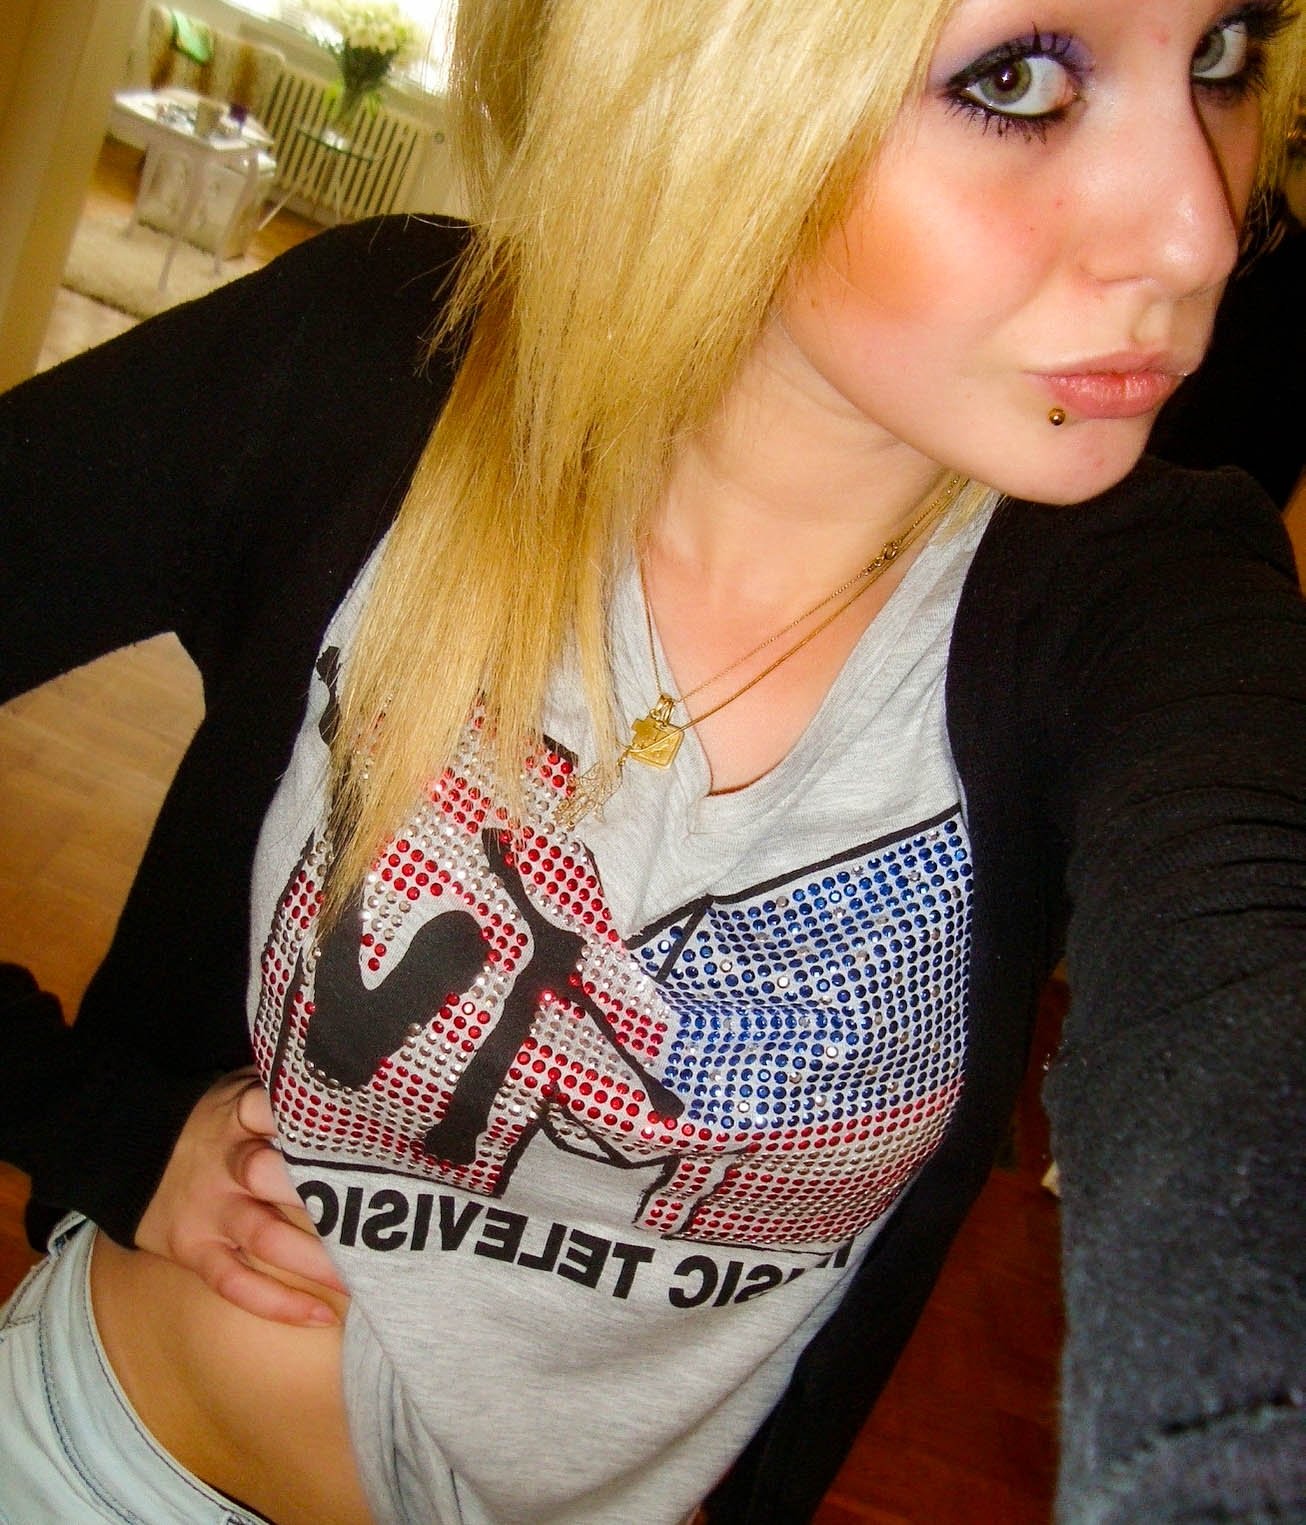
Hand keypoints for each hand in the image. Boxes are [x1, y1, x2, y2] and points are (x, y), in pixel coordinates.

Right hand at [135, 1069, 346, 1325]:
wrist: (131, 1153)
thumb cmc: (216, 1122)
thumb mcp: (242, 1090)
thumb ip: (288, 1092)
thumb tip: (362, 1094)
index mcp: (239, 1115)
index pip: (269, 1107)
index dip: (306, 1117)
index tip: (357, 1129)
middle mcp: (225, 1164)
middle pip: (266, 1173)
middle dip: (315, 1191)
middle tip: (371, 1208)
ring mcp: (209, 1211)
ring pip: (263, 1236)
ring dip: (315, 1259)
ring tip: (362, 1277)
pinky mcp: (194, 1251)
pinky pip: (234, 1284)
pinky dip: (277, 1304)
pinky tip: (321, 1314)